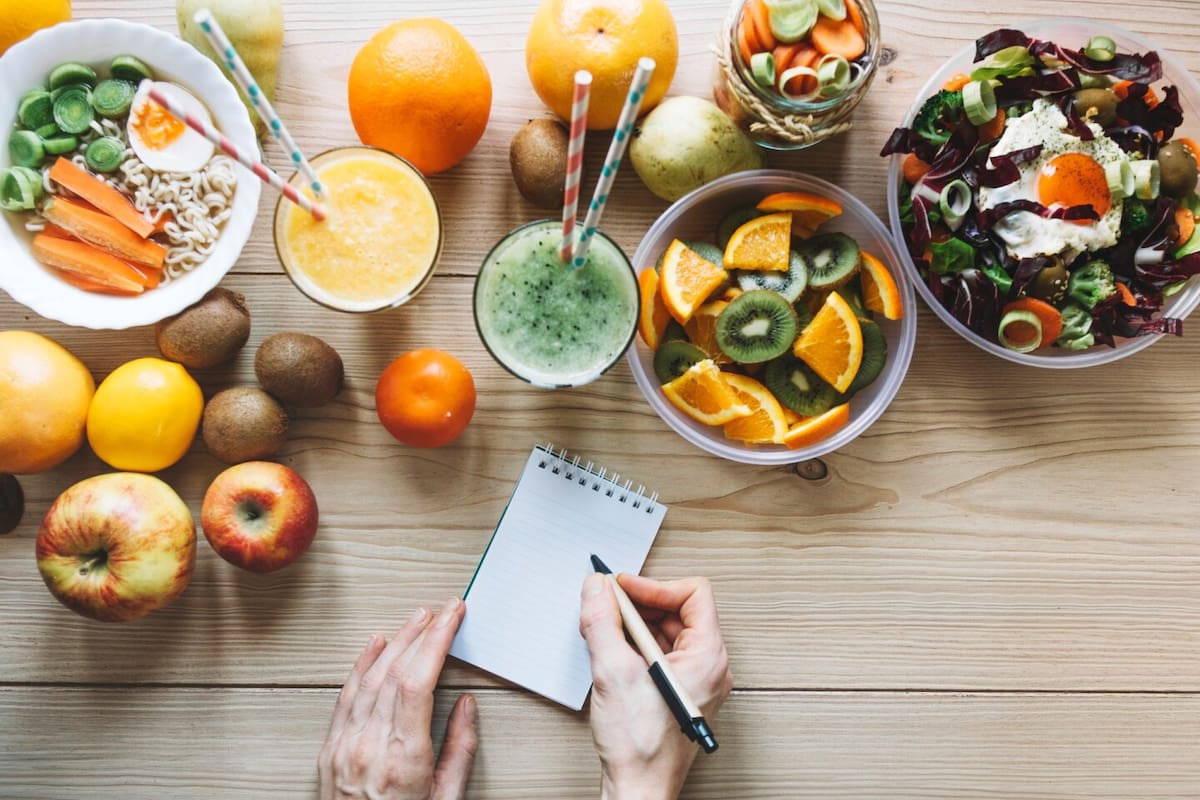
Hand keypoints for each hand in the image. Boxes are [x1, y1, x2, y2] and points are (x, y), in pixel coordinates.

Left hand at [318, 599, 476, 799]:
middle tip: (442, 610)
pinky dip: (360, 665)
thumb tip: (466, 706)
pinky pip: (344, 696)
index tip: (453, 616)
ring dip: (395, 642)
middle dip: (421, 633)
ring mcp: (344, 748)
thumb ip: (459, 751)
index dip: (437, 640)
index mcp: (403, 760)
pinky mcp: (329, 752)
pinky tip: (374, 645)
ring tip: (416, 619)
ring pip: (368, 678)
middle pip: (394, 672)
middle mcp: (369, 747)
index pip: (419, 681)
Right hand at [579, 574, 732, 799]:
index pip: (693, 593)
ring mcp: (695, 682)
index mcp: (708, 656)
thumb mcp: (614, 672)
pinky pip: (661, 654)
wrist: (639, 790)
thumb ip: (603, 622)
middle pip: (679, 611)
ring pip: (668, 633)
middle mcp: (708, 667)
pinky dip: (636, 646)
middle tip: (609, 604)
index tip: (624, 587)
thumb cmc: (641, 746)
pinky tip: (613, 652)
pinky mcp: (679, 693)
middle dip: (640, 604)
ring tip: (607, 629)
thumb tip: (597, 589)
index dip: (655, 585)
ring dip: (635, 625)